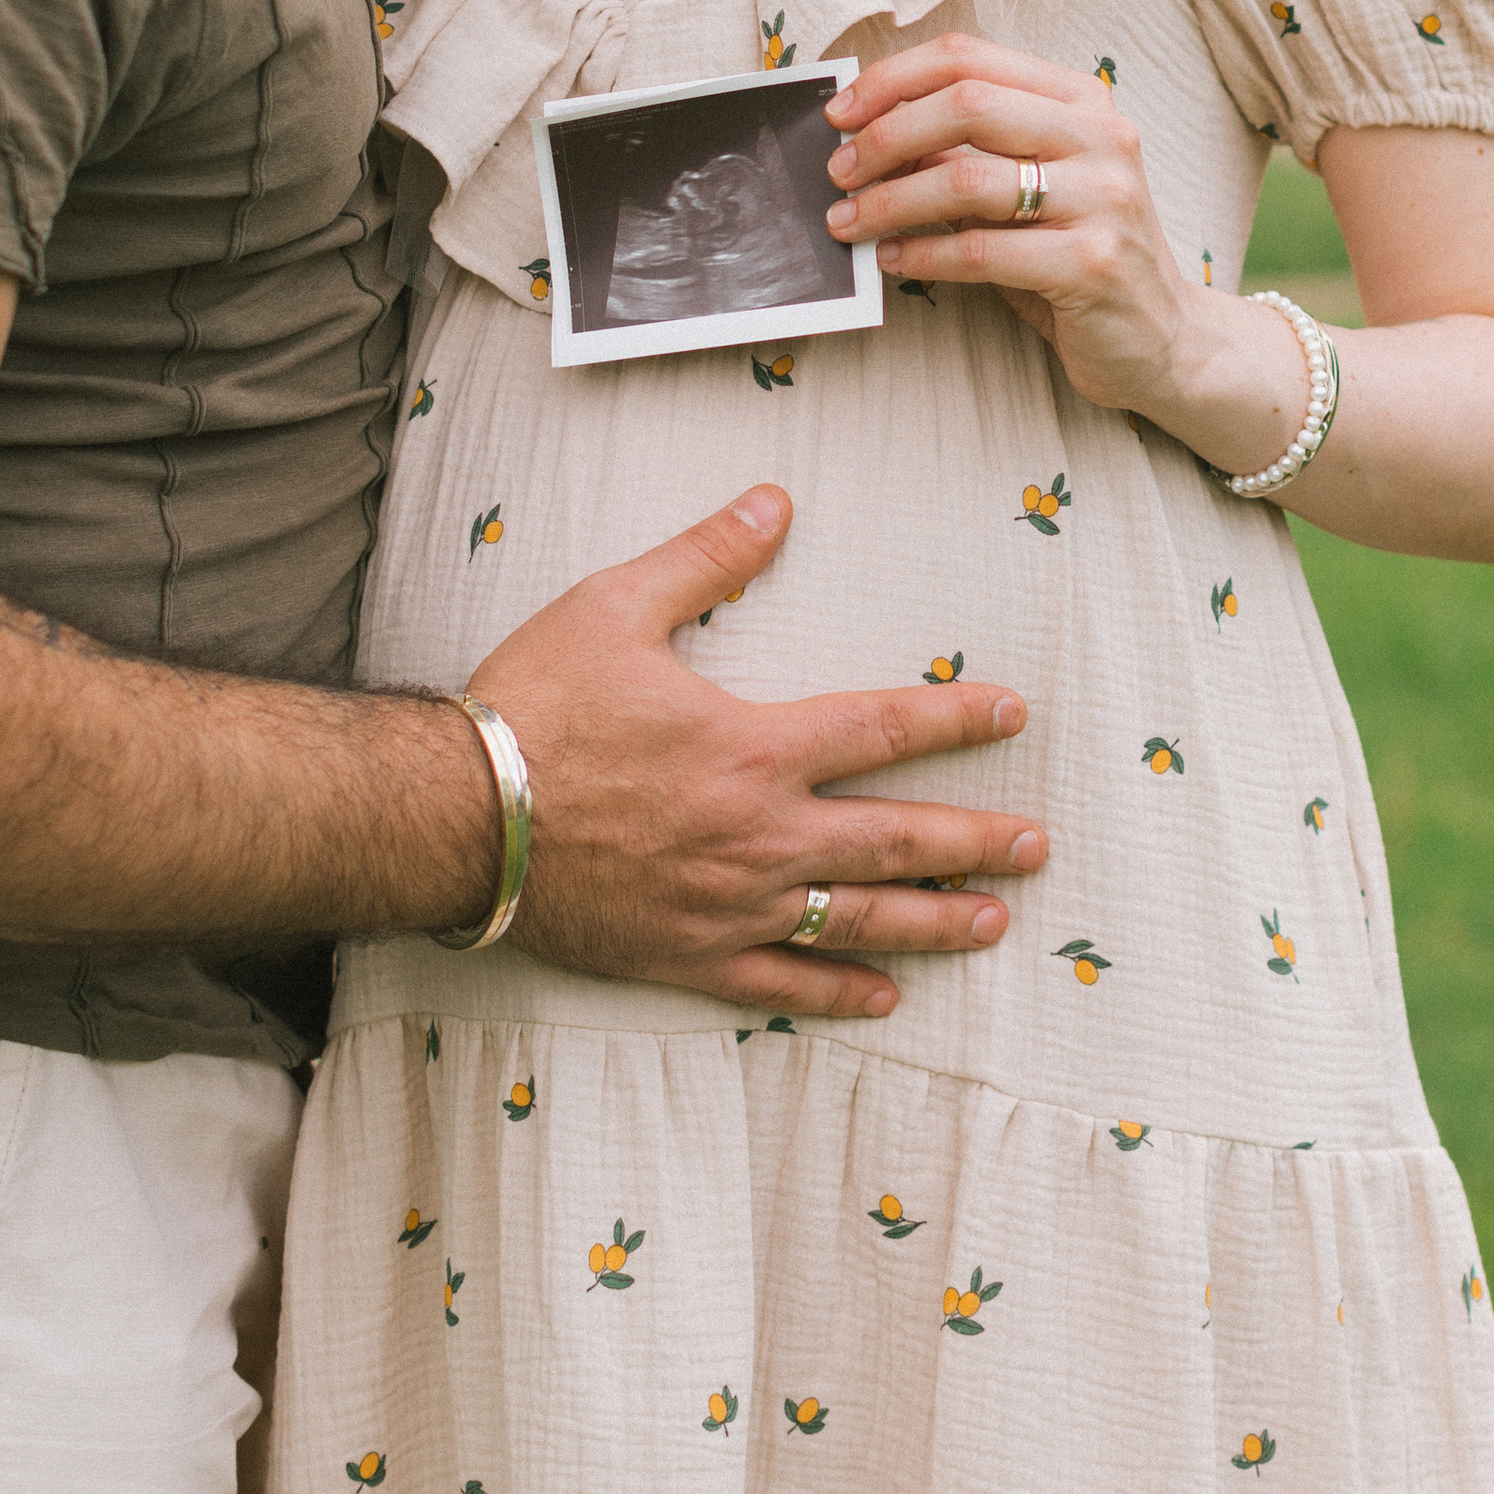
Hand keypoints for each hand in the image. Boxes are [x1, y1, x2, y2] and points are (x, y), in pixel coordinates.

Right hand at [467, 481, 1046, 1019]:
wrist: (454, 817)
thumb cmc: (533, 706)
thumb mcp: (617, 607)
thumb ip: (707, 555)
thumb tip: (775, 499)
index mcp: (753, 746)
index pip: (884, 727)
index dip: (956, 719)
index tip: (1012, 714)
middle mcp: (758, 834)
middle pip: (894, 838)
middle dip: (974, 841)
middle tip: (1038, 846)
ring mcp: (727, 904)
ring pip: (855, 918)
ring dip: (933, 919)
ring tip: (994, 922)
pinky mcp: (685, 956)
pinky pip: (780, 980)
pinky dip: (838, 990)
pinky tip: (885, 994)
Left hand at [826, 32, 1261, 436]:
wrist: (1163, 339)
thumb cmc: (1079, 255)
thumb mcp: (1030, 187)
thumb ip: (969, 151)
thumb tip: (871, 130)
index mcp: (1083, 100)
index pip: (971, 58)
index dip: (894, 78)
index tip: (841, 111)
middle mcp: (1103, 137)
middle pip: (967, 103)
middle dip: (886, 134)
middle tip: (839, 170)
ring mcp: (1105, 198)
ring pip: (968, 179)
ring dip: (890, 200)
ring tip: (848, 221)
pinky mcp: (1094, 264)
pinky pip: (983, 251)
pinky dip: (923, 253)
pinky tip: (893, 258)